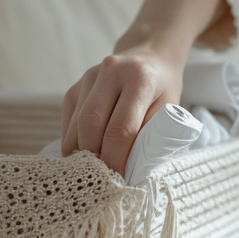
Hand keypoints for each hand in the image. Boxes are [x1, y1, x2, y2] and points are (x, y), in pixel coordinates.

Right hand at [60, 0, 227, 174]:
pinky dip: (74, 142)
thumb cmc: (163, 89)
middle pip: (91, 126)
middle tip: (103, 180)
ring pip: (76, 125)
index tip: (120, 181)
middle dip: (94, 158)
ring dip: (81, 153)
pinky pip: (68, 122)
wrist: (150, 57)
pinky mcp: (74, 87)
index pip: (121, 128)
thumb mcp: (170, 110)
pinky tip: (85, 155)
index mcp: (139, 78)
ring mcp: (88, 77)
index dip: (116, 159)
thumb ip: (152, 135)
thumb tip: (131, 170)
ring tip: (94, 173)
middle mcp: (110, 72)